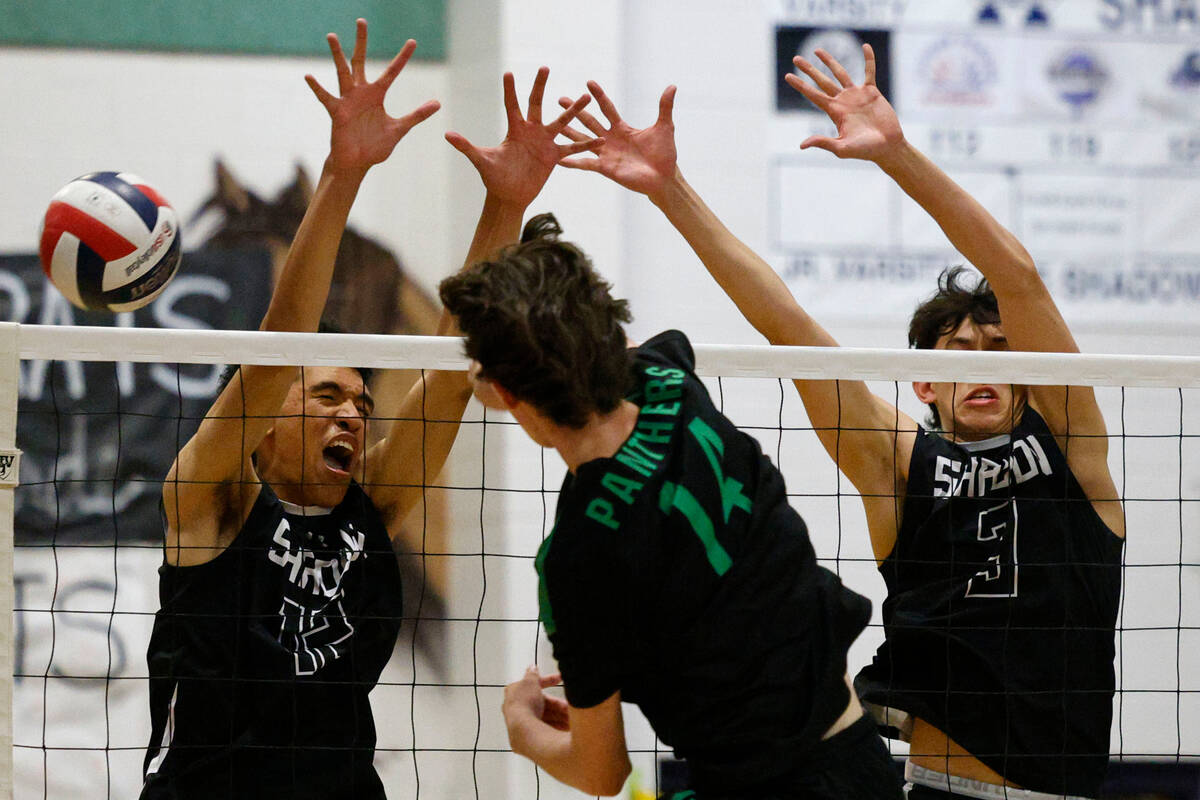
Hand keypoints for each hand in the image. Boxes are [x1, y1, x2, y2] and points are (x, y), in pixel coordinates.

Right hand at [305, 19, 440, 174]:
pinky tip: (309, 76)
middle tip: (362, 21)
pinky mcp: (337, 113)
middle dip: (361, 42)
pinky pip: (326, 98)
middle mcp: (361, 92)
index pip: (392, 72)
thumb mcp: (399, 128)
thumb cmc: (375, 146)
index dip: (403, 57)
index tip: (413, 41)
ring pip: (342, 72)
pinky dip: (317, 88)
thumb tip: (438, 103)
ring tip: (332, 36)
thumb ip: (417, 115)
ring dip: (337, 54)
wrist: (357, 162)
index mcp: (376, 94)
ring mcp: (347, 100)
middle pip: (360, 61)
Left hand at [445, 68, 600, 208]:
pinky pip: (572, 149)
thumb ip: (467, 146)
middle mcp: (530, 131)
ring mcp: (544, 143)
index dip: (510, 90)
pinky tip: (600, 140)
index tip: (508, 72)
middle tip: (544, 67)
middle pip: (536, 104)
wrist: (509, 196)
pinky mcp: (554, 157)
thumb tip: (448, 134)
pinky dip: (586, 145)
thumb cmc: (494, 178)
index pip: (511, 105)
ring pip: (561, 122)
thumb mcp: (481, 161)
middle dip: (540, 86)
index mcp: (514, 130)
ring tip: (586, 95)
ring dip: (573, 110)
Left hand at [503, 665, 569, 732]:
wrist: (523, 729)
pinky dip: (557, 726)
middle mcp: (518, 708)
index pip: (534, 685)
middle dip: (558, 705)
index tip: (559, 678)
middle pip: (542, 703)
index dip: (548, 680)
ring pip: (546, 716)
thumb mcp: (530, 682)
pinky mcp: (530, 734)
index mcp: (515, 693)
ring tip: (572, 718)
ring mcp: (524, 722)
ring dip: (560, 716)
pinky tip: (567, 726)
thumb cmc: (524, 704)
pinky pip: (547, 728)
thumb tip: (532, 667)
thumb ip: (532, 674)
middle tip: (570, 706)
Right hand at [557, 82, 677, 200]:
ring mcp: (606, 154)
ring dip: (569, 132)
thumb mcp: (664, 127)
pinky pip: (586, 163)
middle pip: (589, 121)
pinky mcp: (605, 168)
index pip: (607, 108)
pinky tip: (558, 158)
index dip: (598, 95)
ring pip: (583, 140)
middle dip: (575, 110)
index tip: (588, 82)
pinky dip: (572, 162)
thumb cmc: (664, 154)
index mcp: (622, 128)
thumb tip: (672, 86)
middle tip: (560, 99)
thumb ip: (665, 107)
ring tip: (554, 125)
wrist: (663, 178)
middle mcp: (610, 139)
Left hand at [786, 44, 903, 162]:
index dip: (800, 85)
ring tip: (817, 50)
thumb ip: (823, 143)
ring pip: (840, 73)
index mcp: (834, 112)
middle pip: (822, 81)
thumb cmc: (864, 151)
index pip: (813, 95)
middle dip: (809, 70)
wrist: (887, 147)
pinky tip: (865, 46)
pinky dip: (868, 59)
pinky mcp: (872, 92)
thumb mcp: (841, 148)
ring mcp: (856, 95)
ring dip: (829, 61)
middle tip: (796, 59)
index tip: (787, 76)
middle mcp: (842, 101)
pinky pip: (869, 71)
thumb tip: (802, 145)